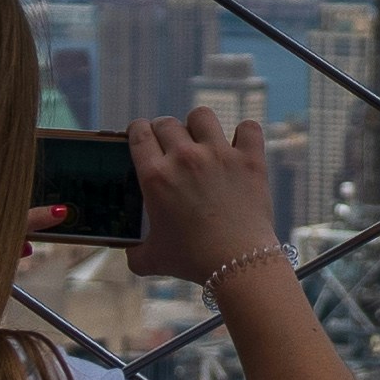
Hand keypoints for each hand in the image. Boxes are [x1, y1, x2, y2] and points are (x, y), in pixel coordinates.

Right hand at [119, 107, 282, 281]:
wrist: (237, 263)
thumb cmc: (192, 261)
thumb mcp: (152, 259)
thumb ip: (134, 253)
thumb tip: (130, 253)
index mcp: (155, 176)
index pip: (138, 132)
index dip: (137, 131)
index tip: (141, 137)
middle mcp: (184, 158)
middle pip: (167, 122)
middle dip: (164, 131)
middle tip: (170, 147)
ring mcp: (219, 155)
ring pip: (202, 116)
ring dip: (198, 126)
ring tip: (202, 141)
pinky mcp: (249, 159)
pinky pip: (248, 128)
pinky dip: (244, 134)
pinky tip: (239, 145)